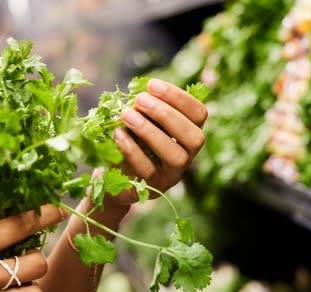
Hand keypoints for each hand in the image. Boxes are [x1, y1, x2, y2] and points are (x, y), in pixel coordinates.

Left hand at [112, 78, 207, 203]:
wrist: (112, 176)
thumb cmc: (130, 140)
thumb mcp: (139, 120)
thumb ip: (145, 108)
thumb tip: (142, 93)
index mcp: (188, 134)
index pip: (199, 114)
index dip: (179, 98)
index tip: (152, 85)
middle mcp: (187, 156)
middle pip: (194, 137)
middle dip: (167, 114)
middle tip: (140, 99)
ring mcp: (172, 175)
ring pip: (176, 156)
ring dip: (151, 131)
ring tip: (126, 114)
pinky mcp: (153, 188)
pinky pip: (148, 170)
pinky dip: (132, 149)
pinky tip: (117, 133)